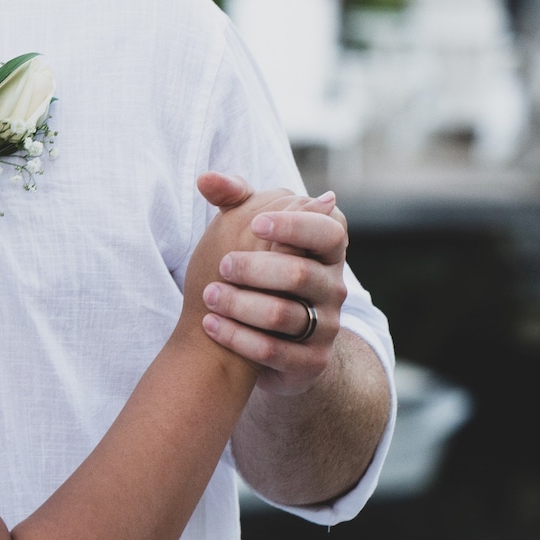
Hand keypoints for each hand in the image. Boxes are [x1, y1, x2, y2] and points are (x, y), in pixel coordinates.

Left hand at [193, 173, 346, 396]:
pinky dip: (238, 337)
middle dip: (255, 269)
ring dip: (240, 304)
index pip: (328, 230)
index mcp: (328, 249)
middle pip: (300, 274)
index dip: (294, 226)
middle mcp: (334, 287)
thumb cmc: (261, 269)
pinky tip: (211, 325)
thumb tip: (205, 178)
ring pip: (284, 315)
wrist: (275, 336)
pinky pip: (274, 351)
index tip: (256, 224)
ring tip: (208, 296)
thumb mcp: (251, 230)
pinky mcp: (311, 361)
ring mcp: (327, 326)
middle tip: (222, 265)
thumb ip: (234, 199)